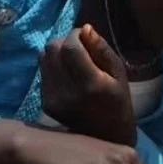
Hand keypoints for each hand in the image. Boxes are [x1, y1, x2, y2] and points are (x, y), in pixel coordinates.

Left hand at [40, 25, 135, 145]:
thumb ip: (102, 49)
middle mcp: (68, 92)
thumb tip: (84, 28)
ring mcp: (53, 99)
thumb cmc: (118, 101)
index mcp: (90, 84)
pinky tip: (67, 75)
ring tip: (72, 61)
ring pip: (44, 58)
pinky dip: (53, 67)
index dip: (75, 35)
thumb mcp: (119, 73)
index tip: (84, 36)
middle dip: (64, 42)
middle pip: (52, 49)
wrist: (106, 135)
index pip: (70, 47)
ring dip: (56, 53)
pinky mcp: (46, 103)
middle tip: (78, 48)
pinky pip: (43, 72)